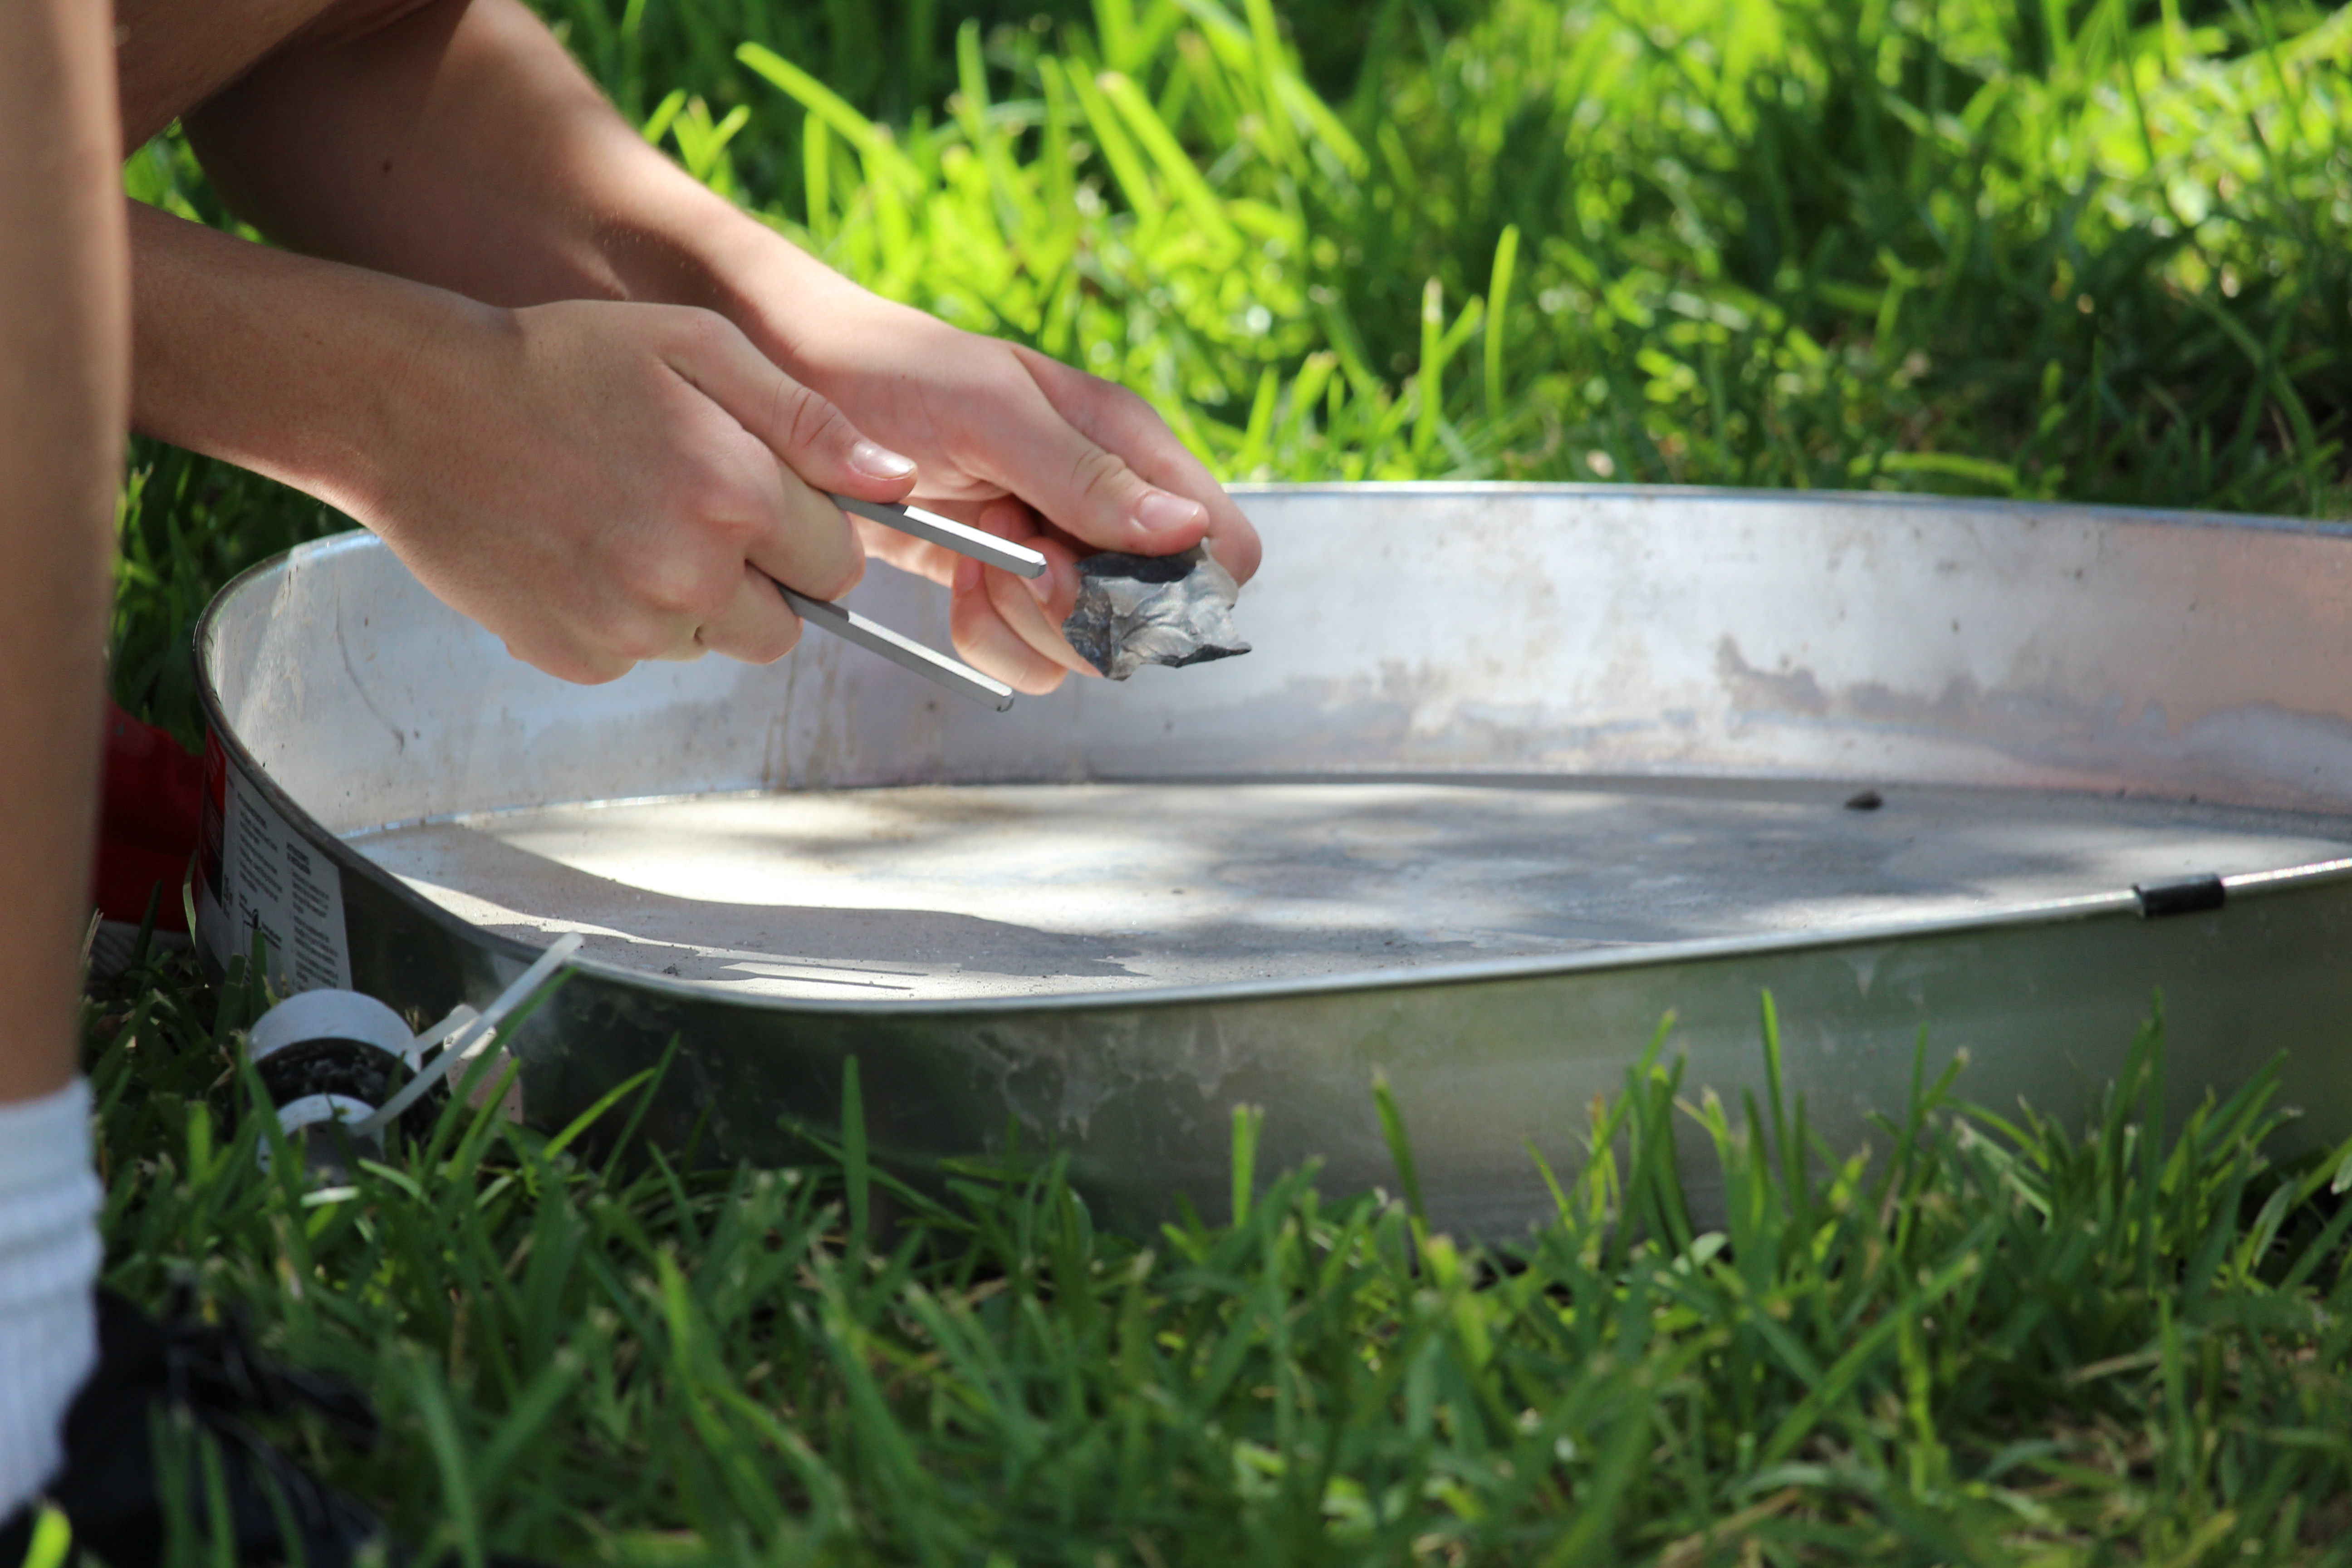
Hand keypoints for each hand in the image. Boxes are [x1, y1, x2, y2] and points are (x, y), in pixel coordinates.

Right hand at [359, 298, 917, 682]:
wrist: (415, 408)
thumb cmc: (563, 361)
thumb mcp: (699, 348)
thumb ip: (808, 422)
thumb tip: (898, 482)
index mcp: (734, 498)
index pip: (840, 565)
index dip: (812, 532)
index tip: (766, 498)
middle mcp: (690, 577)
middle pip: (787, 624)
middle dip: (762, 578)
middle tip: (692, 508)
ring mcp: (630, 628)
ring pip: (715, 642)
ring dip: (695, 598)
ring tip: (627, 519)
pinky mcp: (579, 659)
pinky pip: (643, 656)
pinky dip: (627, 617)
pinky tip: (583, 549)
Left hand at [757, 284, 1261, 694]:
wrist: (793, 387)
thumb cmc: (890, 370)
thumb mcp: (989, 407)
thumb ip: (1083, 473)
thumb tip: (1184, 532)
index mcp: (1131, 449)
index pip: (1225, 549)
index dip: (1179, 585)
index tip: (1088, 560)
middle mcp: (1109, 510)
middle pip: (1159, 621)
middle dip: (1080, 608)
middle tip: (1009, 549)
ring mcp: (1057, 556)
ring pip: (1092, 655)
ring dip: (1027, 624)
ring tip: (973, 552)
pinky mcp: (1003, 593)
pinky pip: (1032, 665)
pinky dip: (990, 640)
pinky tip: (953, 579)